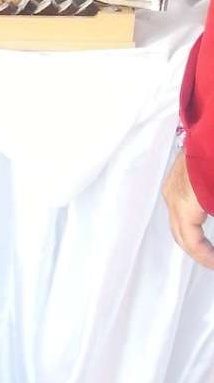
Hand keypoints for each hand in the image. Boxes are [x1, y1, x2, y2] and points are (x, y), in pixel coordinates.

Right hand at [163, 151, 213, 267]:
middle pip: (179, 234)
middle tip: (213, 260)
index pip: (190, 240)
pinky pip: (178, 206)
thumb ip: (210, 208)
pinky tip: (202, 222)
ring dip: (192, 236)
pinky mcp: (177, 175)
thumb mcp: (212, 192)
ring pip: (177, 220)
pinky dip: (189, 221)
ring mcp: (172, 183)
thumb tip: (208, 240)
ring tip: (210, 246)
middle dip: (197, 251)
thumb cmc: (212, 158)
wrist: (211, 123)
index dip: (204, 257)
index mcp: (185, 201)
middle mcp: (173, 195)